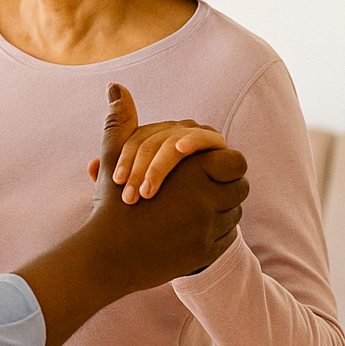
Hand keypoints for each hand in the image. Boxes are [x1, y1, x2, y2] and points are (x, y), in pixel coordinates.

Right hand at [86, 83, 247, 293]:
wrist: (106, 258)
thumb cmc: (111, 204)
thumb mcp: (116, 158)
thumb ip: (122, 122)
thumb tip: (116, 87)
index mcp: (190, 171)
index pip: (235, 162)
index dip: (224, 164)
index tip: (208, 170)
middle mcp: (204, 200)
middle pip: (238, 189)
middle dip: (224, 189)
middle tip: (202, 192)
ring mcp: (206, 229)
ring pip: (233, 214)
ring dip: (220, 212)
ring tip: (193, 213)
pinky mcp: (205, 255)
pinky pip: (226, 239)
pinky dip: (214, 235)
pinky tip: (191, 233)